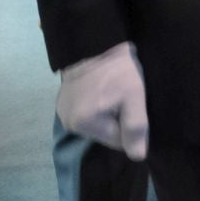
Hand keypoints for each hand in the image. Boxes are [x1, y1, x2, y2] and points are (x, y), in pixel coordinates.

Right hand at [56, 43, 148, 160]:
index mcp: (84, 124)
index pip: (118, 141)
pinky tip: (101, 93)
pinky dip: (96, 108)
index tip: (130, 106)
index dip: (130, 126)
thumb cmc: (117, 70)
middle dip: (117, 120)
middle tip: (121, 97)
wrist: (94, 44)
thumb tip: (138, 157)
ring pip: (97, 126)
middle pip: (106, 134)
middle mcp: (69, 124)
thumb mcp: (134, 95)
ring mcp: (62, 116)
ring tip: (111, 93)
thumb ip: (136, 126)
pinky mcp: (62, 107)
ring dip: (107, 114)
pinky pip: (87, 116)